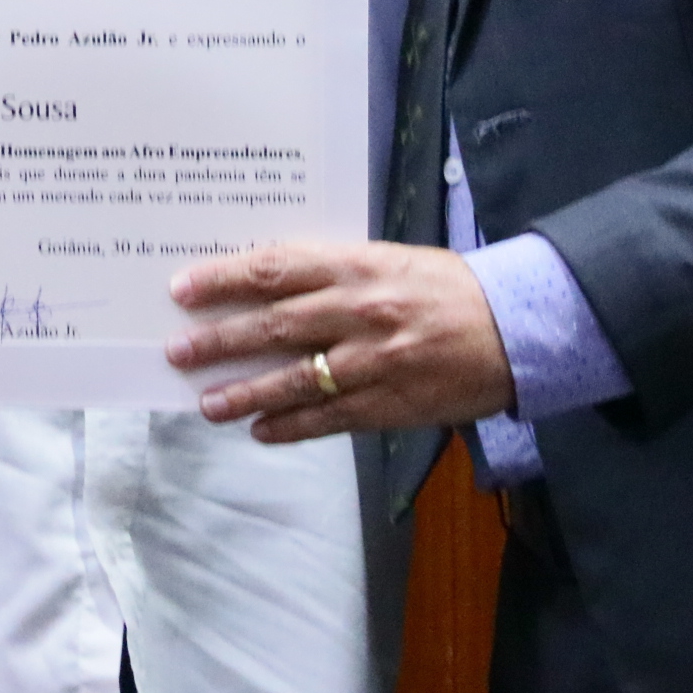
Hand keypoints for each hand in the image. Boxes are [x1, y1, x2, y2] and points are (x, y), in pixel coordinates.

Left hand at [166, 240, 515, 442]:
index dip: (224, 279)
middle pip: (275, 326)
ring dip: (245, 394)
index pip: (275, 268)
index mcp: (356, 266)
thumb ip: (330, 272)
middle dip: (220, 341)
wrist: (515, 326)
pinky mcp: (390, 403)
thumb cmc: (445, 287)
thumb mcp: (386, 261)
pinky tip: (260, 432)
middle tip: (177, 351)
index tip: (182, 288)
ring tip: (207, 404)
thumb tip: (265, 281)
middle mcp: (359, 311)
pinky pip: (330, 419)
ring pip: (295, 380)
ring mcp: (374, 362)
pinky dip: (291, 427)